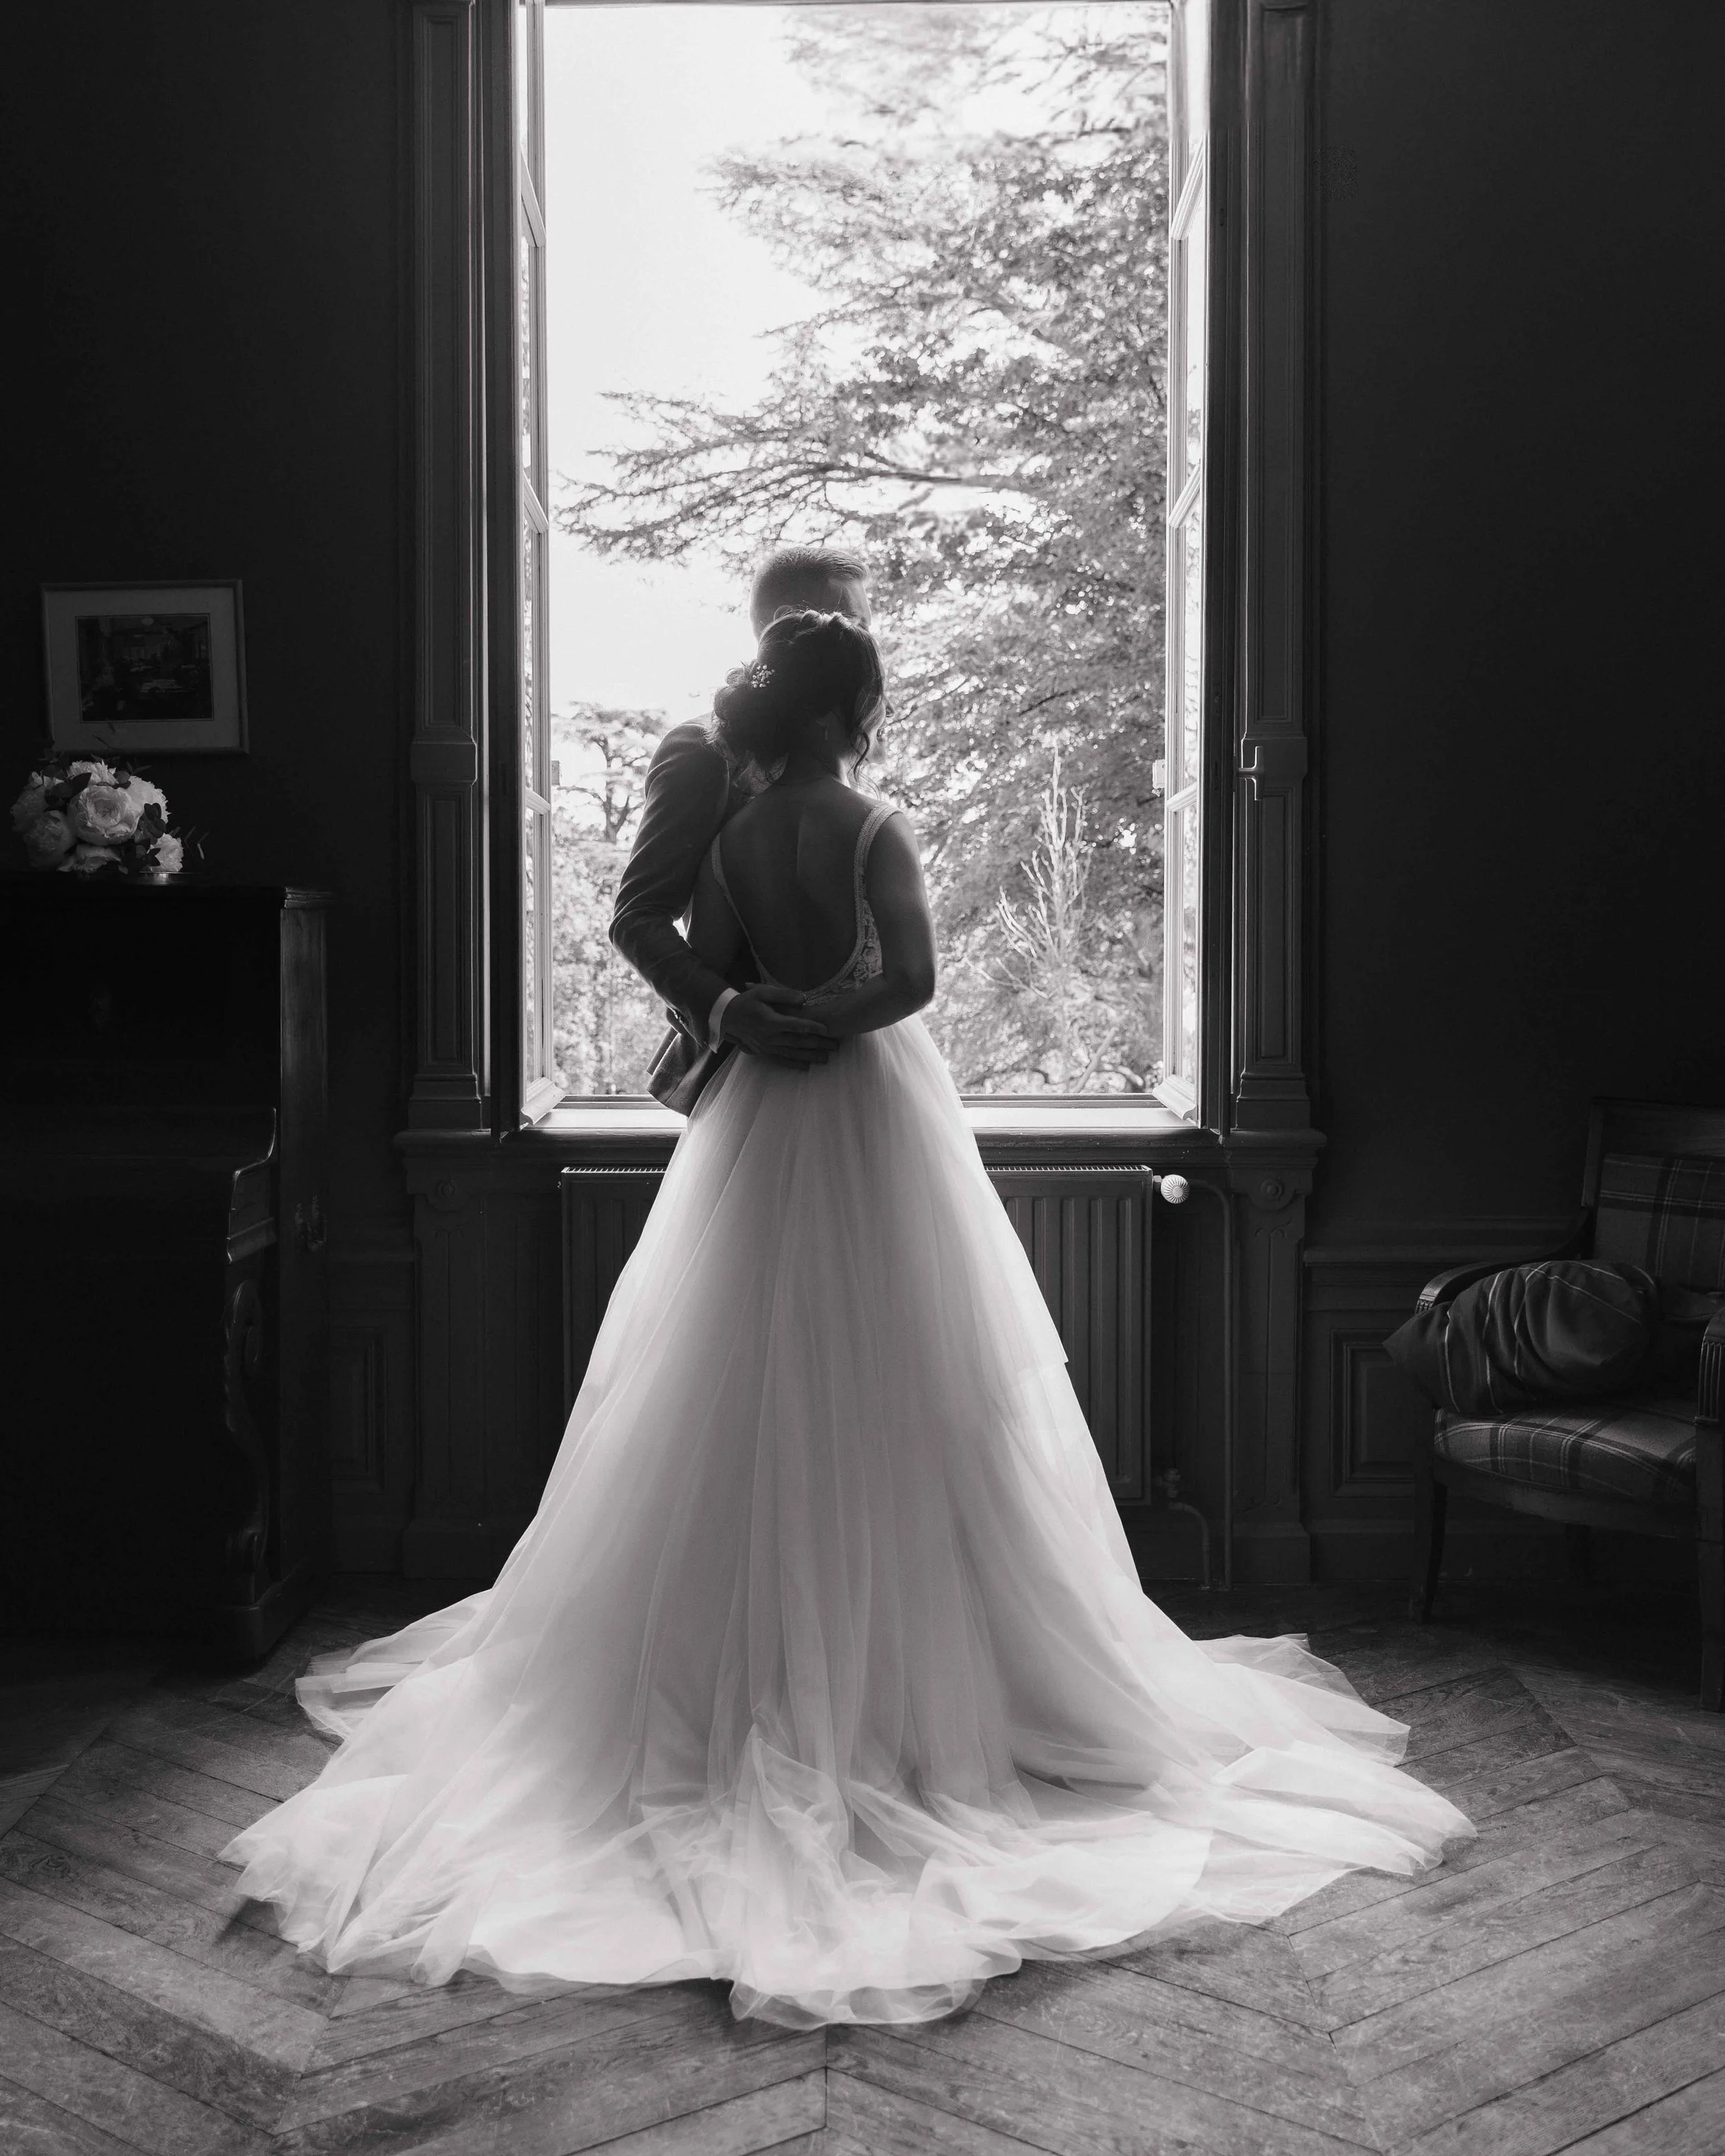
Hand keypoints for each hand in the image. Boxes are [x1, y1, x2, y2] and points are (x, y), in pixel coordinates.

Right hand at [719, 984, 834, 1066]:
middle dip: (819, 1044)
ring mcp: (767, 1047)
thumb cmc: (746, 1001)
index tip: (828, 1029)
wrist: (726, 1017)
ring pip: (793, 1054)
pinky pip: (782, 1061)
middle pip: (799, 1042)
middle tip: (836, 1046)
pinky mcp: (764, 1052)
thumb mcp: (762, 992)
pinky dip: (794, 1064)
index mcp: (771, 1021)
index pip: (797, 1026)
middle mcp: (770, 1037)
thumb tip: (804, 999)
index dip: (813, 1027)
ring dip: (811, 1056)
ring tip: (827, 1058)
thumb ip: (783, 995)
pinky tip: (807, 1067)